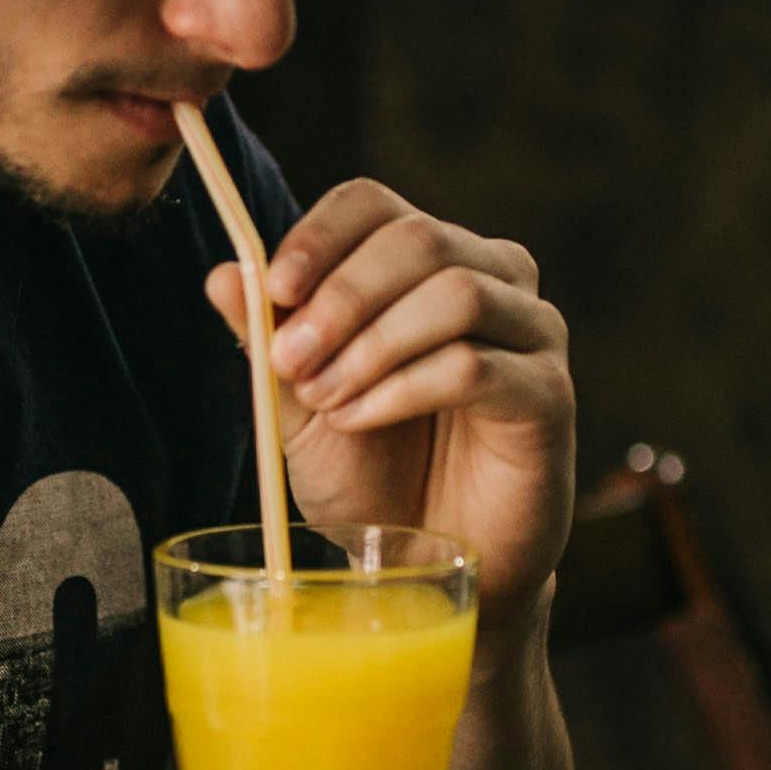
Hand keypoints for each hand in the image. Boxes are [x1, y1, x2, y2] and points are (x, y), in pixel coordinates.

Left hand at [205, 180, 574, 640]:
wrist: (423, 565)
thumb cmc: (370, 478)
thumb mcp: (298, 406)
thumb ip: (268, 341)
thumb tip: (223, 275)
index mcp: (424, 263)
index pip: (374, 204)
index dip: (320, 236)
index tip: (274, 290)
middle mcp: (489, 278)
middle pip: (418, 239)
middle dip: (341, 298)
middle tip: (290, 362)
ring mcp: (529, 333)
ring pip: (455, 292)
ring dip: (373, 345)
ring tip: (328, 400)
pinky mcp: (548, 394)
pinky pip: (475, 364)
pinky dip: (404, 388)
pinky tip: (364, 418)